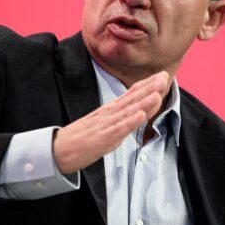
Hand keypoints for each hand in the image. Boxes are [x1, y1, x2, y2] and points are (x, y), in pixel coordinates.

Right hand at [53, 71, 169, 172]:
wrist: (58, 149)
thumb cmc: (84, 137)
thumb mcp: (106, 123)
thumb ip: (122, 116)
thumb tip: (140, 110)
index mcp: (111, 109)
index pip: (132, 94)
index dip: (148, 84)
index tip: (163, 75)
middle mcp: (110, 113)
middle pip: (133, 99)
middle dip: (150, 88)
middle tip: (165, 76)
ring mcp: (106, 124)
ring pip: (128, 111)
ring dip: (144, 102)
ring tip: (157, 93)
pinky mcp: (101, 138)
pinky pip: (117, 130)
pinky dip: (129, 122)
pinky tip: (140, 115)